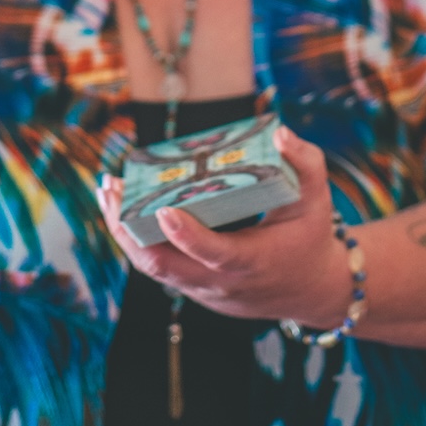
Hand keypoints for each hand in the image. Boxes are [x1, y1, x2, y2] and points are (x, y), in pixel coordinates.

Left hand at [97, 124, 350, 326]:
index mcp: (253, 262)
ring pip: (154, 270)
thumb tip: (279, 133)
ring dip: (124, 234)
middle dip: (130, 230)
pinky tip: (122, 208)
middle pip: (165, 267)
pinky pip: (160, 268)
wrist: (313, 290)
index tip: (163, 210)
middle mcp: (222, 283)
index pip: (215, 254)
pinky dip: (137, 240)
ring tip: (108, 192)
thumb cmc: (311, 235)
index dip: (188, 236)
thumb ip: (305, 163)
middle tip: (112, 189)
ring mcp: (205, 291)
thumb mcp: (317, 198)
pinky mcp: (196, 290)